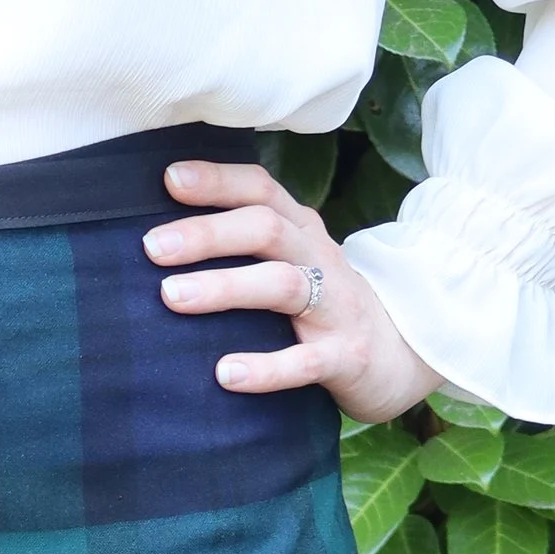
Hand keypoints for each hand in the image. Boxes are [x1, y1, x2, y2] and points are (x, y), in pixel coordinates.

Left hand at [144, 158, 440, 427]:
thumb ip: (246, 247)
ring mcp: (336, 307)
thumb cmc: (325, 307)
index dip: (219, 180)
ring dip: (226, 287)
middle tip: (152, 247)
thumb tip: (161, 238)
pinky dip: (265, 367)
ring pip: (283, 285)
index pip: (262, 191)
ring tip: (172, 296)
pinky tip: (225, 374)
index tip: (169, 179)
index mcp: (301, 231)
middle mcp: (319, 259)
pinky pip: (304, 361)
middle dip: (208, 234)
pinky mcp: (346, 356)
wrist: (402, 357)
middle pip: (266, 230)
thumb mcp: (293, 263)